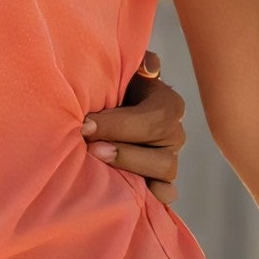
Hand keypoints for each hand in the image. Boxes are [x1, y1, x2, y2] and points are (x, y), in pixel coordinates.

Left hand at [82, 51, 185, 203]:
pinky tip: (132, 194)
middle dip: (122, 150)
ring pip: (164, 172)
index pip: (153, 119)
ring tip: (100, 163)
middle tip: (90, 148)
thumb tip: (149, 67)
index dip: (119, 125)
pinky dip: (153, 196)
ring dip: (131, 169)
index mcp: (167, 103)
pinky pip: (167, 193)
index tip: (85, 124)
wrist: (104, 101)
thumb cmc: (110, 82)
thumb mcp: (121, 69)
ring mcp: (169, 158)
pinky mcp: (162, 180)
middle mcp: (173, 133)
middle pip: (160, 150)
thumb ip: (136, 63)